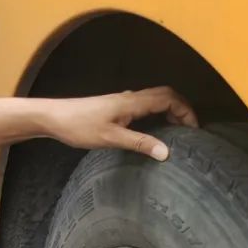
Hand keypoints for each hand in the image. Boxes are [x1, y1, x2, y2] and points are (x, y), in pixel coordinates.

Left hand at [44, 87, 198, 160]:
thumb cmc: (79, 127)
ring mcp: (121, 101)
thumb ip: (139, 143)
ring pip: (153, 99)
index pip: (169, 98)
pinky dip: (155, 113)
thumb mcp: (110, 138)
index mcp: (132, 102)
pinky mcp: (114, 107)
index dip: (186, 111)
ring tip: (176, 132)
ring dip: (168, 110)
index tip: (194, 130)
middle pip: (164, 95)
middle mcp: (130, 97)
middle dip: (181, 109)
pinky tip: (151, 130)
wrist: (52, 117)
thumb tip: (167, 152)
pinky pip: (142, 105)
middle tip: (189, 131)